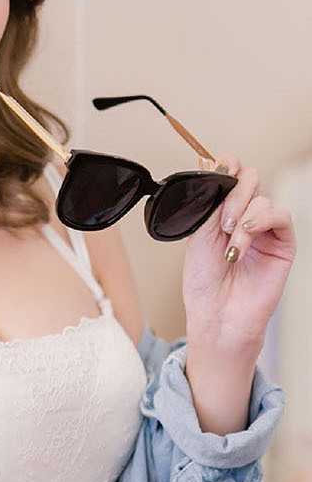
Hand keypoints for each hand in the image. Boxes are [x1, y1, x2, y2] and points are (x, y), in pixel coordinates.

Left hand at [181, 173, 294, 378]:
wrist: (216, 316)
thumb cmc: (204, 284)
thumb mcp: (198, 233)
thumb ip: (209, 201)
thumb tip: (211, 164)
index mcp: (223, 211)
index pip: (232, 174)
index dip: (227, 166)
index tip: (217, 171)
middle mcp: (246, 216)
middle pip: (250, 178)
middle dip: (234, 194)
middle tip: (223, 222)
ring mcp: (265, 229)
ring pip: (263, 197)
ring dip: (243, 216)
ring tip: (231, 243)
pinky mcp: (283, 243)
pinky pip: (281, 215)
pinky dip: (262, 219)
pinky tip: (246, 235)